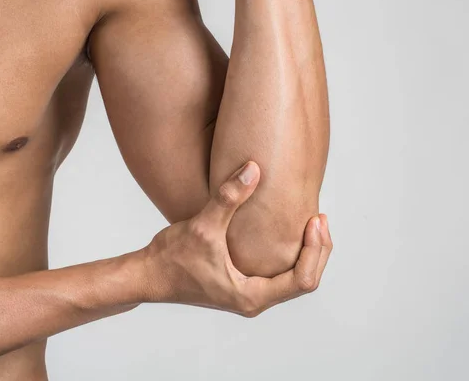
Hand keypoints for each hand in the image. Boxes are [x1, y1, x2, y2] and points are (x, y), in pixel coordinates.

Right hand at [141, 161, 332, 316]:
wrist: (148, 276)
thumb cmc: (171, 259)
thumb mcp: (202, 227)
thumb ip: (229, 197)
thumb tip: (253, 168)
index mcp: (252, 295)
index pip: (303, 280)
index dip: (315, 250)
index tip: (314, 220)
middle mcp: (255, 300)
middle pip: (305, 280)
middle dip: (318, 249)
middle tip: (320, 218)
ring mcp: (250, 295)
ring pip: (295, 279)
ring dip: (307, 253)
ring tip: (312, 223)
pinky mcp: (243, 286)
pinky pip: (281, 275)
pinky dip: (293, 255)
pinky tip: (290, 231)